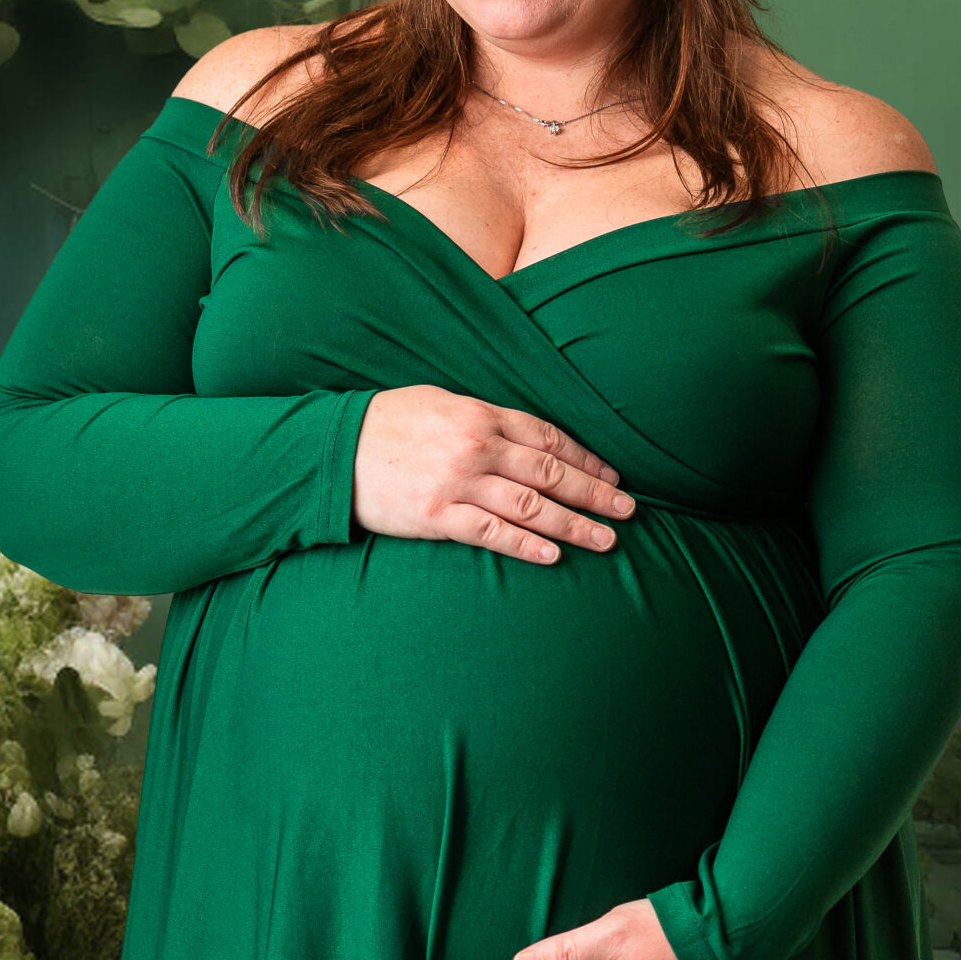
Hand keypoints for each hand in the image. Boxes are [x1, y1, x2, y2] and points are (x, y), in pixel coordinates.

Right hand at [352, 385, 634, 563]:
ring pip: (531, 506)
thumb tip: (524, 437)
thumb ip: (484, 419)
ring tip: (606, 540)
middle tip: (628, 510)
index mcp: (480, 414)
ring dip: (573, 525)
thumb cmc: (386, 423)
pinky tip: (554, 556)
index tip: (613, 476)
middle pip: (551, 472)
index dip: (586, 457)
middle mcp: (476, 447)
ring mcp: (458, 483)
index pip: (548, 437)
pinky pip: (492, 534)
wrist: (332, 450)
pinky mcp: (438, 516)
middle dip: (595, 492)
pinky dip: (526, 545)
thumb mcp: (440, 403)